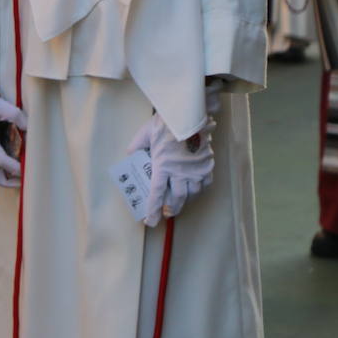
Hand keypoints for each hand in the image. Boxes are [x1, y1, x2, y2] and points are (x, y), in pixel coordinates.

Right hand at [0, 63, 24, 187]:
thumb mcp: (1, 106)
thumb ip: (18, 118)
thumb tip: (31, 128)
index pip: (2, 162)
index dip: (17, 168)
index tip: (29, 170)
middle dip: (8, 182)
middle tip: (24, 179)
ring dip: (3, 176)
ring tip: (19, 173)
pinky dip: (0, 167)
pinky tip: (12, 160)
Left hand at [127, 87, 217, 226]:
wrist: (189, 115)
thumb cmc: (165, 123)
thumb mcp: (145, 133)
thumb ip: (136, 146)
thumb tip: (130, 154)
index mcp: (162, 166)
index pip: (156, 194)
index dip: (153, 210)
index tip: (151, 222)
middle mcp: (180, 172)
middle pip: (177, 198)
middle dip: (171, 209)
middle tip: (166, 213)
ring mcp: (196, 170)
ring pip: (192, 193)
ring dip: (185, 200)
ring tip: (179, 202)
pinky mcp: (208, 165)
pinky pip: (205, 184)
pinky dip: (199, 189)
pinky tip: (194, 188)